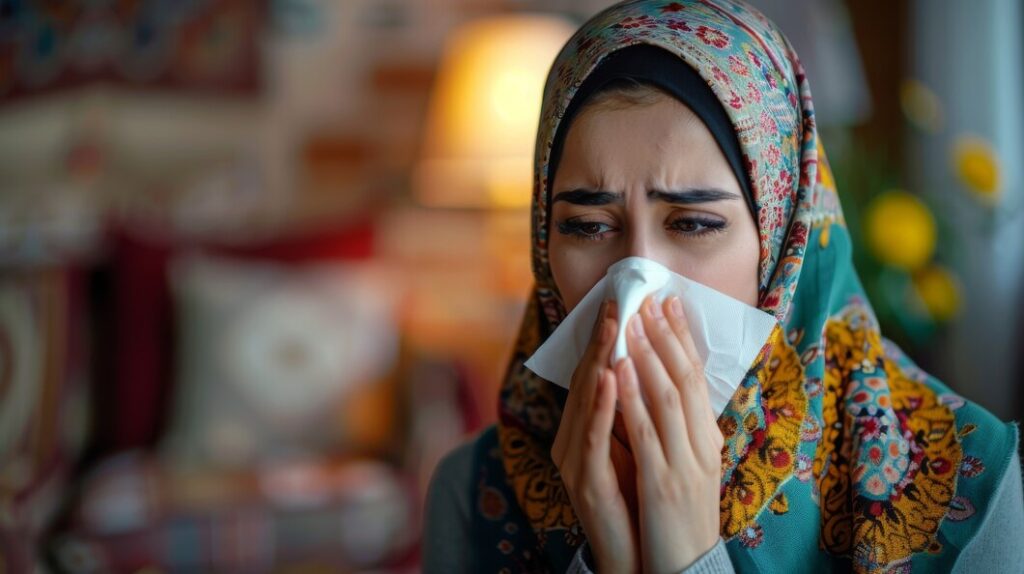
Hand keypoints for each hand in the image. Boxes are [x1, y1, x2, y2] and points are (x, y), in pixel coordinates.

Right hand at [551, 300, 639, 573]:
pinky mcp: (584, 480)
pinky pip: (593, 436)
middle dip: (602, 339)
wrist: (636, 558)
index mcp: (583, 430)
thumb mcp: (635, 446)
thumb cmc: (637, 500)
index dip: (606, 338)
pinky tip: (609, 377)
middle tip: (616, 301)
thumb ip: (631, 411)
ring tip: (613, 327)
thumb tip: (644, 367)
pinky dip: (601, 404)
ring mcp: (574, 460)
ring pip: (585, 401)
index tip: (623, 303)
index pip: (594, 374)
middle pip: (586, 380)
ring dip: (600, 361)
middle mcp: (571, 439)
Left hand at [617, 294, 724, 573]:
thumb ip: (685, 434)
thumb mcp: (691, 471)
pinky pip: (645, 432)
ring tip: (634, 320)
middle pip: (686, 380)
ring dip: (648, 354)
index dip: (684, 339)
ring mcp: (685, 464)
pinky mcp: (664, 483)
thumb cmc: (684, 521)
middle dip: (667, 335)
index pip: (699, 380)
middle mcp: (703, 448)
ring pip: (667, 398)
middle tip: (651, 298)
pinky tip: (618, 370)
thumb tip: (673, 394)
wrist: (688, 569)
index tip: (670, 304)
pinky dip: (631, 397)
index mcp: (709, 443)